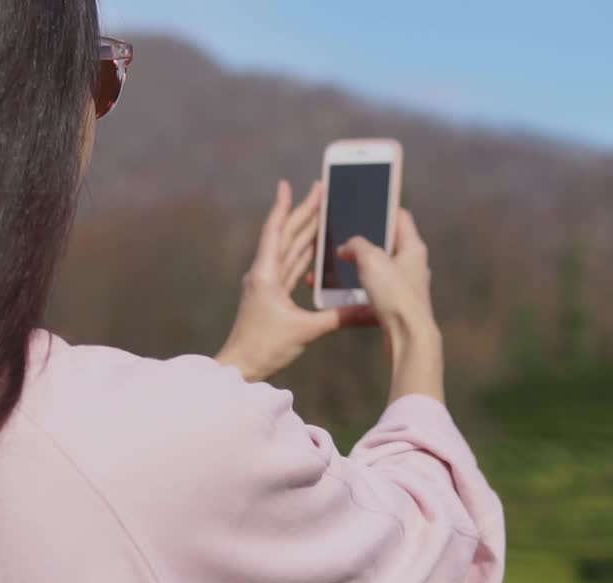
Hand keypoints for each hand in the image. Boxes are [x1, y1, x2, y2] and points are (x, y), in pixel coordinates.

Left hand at [216, 180, 372, 381]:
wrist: (241, 368)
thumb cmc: (264, 347)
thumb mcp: (305, 331)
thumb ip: (339, 317)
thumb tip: (370, 311)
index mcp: (266, 274)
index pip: (276, 231)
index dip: (283, 206)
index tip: (288, 184)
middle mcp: (264, 274)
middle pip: (286, 235)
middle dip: (303, 211)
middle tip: (319, 190)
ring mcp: (267, 285)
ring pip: (289, 249)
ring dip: (304, 229)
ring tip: (320, 211)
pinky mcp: (272, 296)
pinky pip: (290, 267)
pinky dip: (303, 254)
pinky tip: (314, 247)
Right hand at [336, 210, 437, 342]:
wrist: (408, 337)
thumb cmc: (396, 295)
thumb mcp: (371, 259)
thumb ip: (357, 245)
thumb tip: (347, 247)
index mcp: (413, 247)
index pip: (400, 217)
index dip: (384, 207)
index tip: (367, 202)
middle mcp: (413, 265)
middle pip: (388, 244)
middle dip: (365, 240)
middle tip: (344, 236)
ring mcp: (406, 286)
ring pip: (380, 269)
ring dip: (360, 266)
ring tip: (339, 263)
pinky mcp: (398, 305)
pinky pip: (376, 291)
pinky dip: (361, 288)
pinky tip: (344, 291)